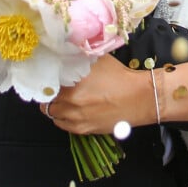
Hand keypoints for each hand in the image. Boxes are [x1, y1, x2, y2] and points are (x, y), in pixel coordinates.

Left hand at [40, 54, 154, 133]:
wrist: (140, 98)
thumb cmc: (120, 77)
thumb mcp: (96, 60)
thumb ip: (77, 60)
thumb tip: (62, 56)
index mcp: (72, 86)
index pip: (46, 85)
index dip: (46, 80)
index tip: (49, 77)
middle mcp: (71, 105)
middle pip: (47, 101)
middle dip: (50, 94)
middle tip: (56, 87)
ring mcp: (77, 120)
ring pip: (53, 115)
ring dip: (55, 106)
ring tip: (64, 99)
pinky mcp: (84, 130)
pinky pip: (63, 125)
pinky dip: (64, 118)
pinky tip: (72, 109)